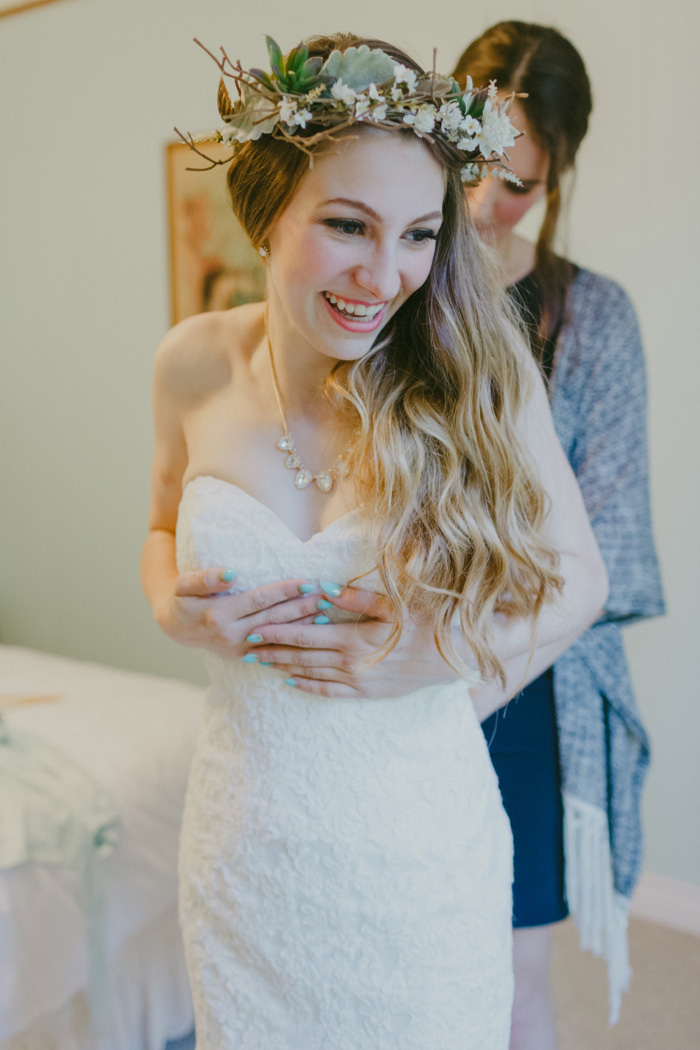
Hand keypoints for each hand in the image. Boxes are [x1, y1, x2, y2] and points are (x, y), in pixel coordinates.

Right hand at [155, 569, 324, 657]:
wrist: (174, 627)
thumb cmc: (181, 599)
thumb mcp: (183, 585)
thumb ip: (205, 578)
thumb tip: (232, 573)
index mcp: (219, 614)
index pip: (260, 599)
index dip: (286, 590)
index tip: (309, 582)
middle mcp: (231, 635)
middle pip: (275, 618)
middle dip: (303, 607)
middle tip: (328, 596)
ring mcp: (239, 648)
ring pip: (277, 636)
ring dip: (303, 625)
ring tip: (327, 613)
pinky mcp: (244, 656)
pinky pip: (273, 651)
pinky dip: (293, 644)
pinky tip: (312, 636)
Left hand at [241, 586, 461, 697]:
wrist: (452, 658)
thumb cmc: (425, 624)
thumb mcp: (393, 604)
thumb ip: (357, 597)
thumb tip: (325, 588)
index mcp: (354, 639)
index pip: (305, 635)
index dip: (277, 632)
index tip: (255, 628)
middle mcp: (351, 664)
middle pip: (302, 657)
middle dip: (272, 651)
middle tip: (245, 648)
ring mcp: (358, 682)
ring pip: (311, 675)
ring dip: (284, 668)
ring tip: (261, 663)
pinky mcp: (367, 692)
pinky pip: (330, 692)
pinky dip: (308, 687)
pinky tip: (292, 683)